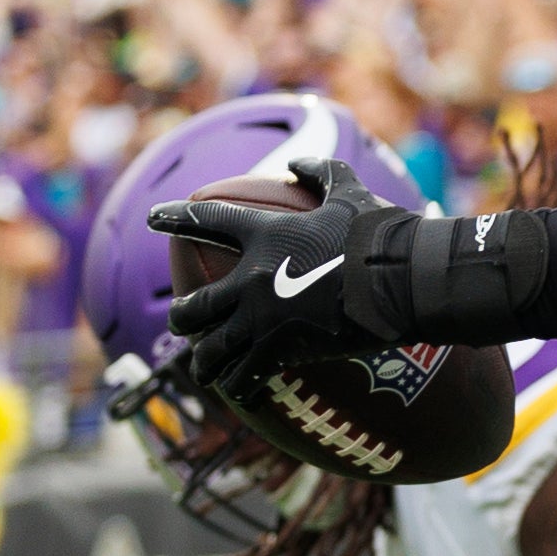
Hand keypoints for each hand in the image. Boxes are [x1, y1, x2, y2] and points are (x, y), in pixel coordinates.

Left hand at [151, 159, 421, 393]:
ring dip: (204, 362)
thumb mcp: (352, 193)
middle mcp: (252, 280)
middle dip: (182, 316)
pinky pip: (245, 376)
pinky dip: (239, 386)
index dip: (175, 217)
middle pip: (193, 306)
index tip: (152, 217)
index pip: (206, 221)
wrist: (403, 281)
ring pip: (210, 350)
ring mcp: (263, 319)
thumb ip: (322, 173)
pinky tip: (239, 393)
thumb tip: (298, 161)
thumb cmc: (381, 235)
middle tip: (183, 320)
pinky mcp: (283, 351)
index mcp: (265, 235)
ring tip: (205, 372)